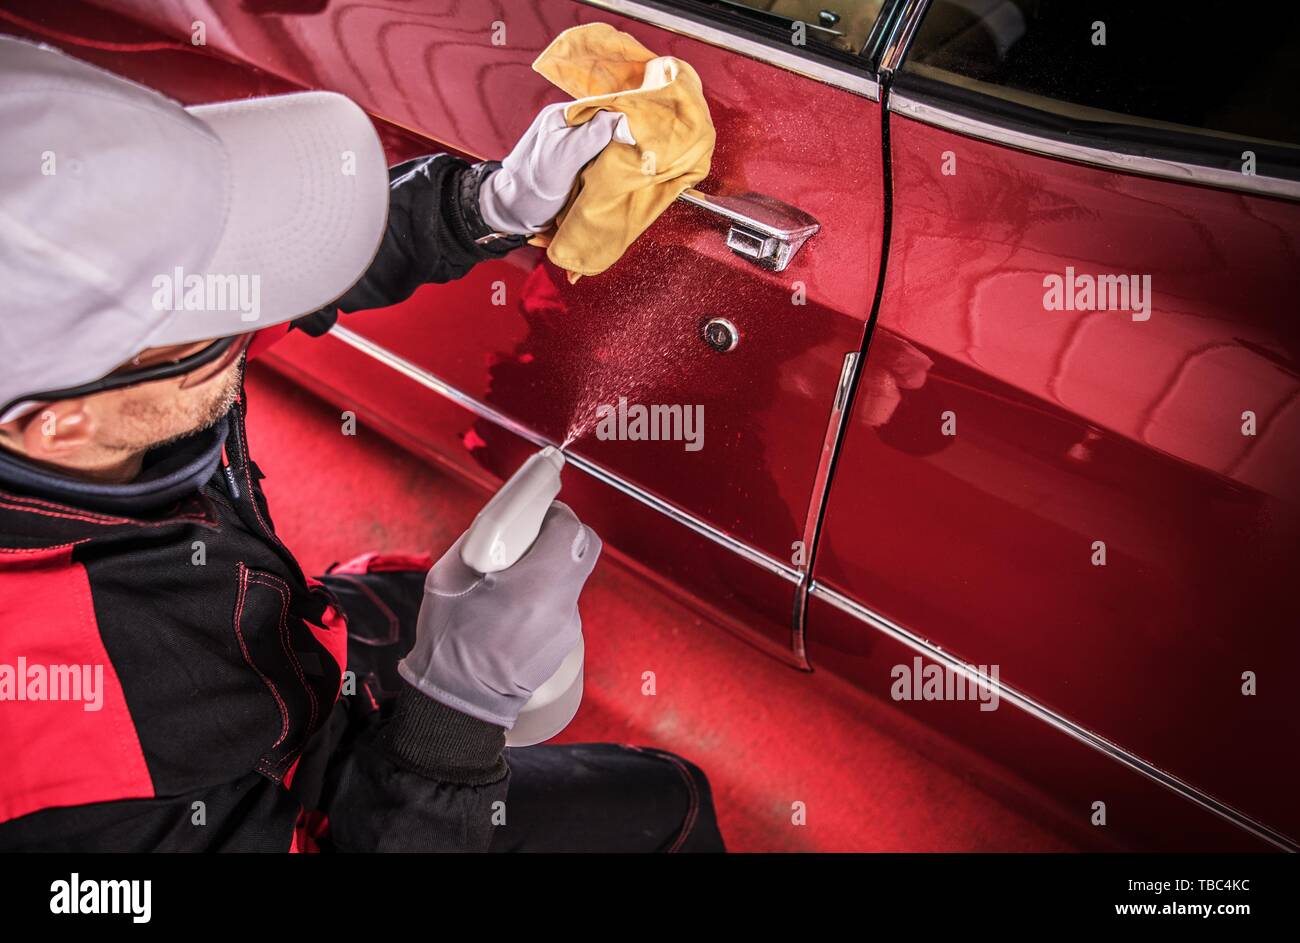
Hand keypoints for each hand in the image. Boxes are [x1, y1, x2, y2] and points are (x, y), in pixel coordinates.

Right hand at [398, 502, 601, 728]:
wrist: (459, 698)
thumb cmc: (450, 641)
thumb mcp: (450, 577)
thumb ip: (481, 542)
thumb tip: (501, 520)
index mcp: (534, 586)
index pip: (570, 530)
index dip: (556, 515)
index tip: (539, 514)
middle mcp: (560, 606)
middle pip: (583, 550)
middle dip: (562, 536)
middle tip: (533, 539)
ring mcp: (567, 626)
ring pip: (572, 577)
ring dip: (551, 569)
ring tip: (514, 582)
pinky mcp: (567, 641)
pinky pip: (564, 603)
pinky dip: (546, 596)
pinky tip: (517, 610)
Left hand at [478, 101, 634, 234]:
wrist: (512, 213)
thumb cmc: (531, 187)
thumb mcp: (562, 158)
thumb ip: (590, 136)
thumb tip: (623, 118)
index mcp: (562, 116)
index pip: (603, 106)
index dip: (625, 117)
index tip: (646, 132)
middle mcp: (568, 126)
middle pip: (606, 123)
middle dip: (624, 135)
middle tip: (646, 150)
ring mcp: (573, 145)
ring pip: (606, 142)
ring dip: (620, 153)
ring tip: (638, 162)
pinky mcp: (577, 163)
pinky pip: (601, 158)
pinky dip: (612, 165)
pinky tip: (623, 172)